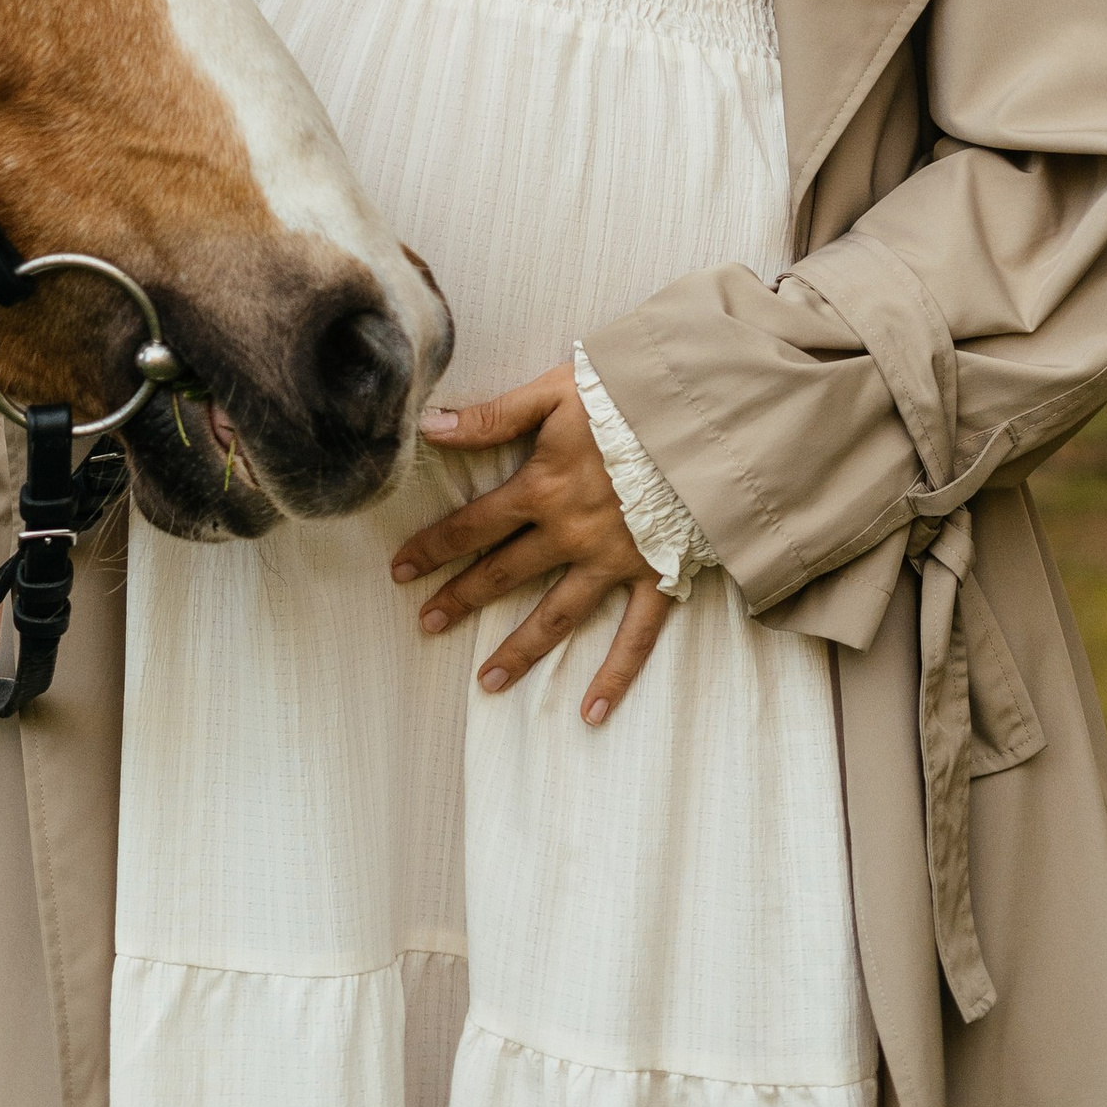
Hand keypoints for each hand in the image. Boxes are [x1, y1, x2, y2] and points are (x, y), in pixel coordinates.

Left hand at [389, 362, 673, 726]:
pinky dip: (615, 676)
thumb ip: (493, 415)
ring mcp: (614, 562)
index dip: (434, 547)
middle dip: (461, 598)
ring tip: (487, 681)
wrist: (705, 417)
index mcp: (542, 489)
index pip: (473, 524)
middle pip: (504, 573)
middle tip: (426, 624)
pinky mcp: (657, 576)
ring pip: (557, 616)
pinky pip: (635, 637)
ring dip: (520, 650)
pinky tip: (591, 713)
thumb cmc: (628, 395)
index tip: (401, 570)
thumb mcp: (555, 393)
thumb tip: (429, 425)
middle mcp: (571, 535)